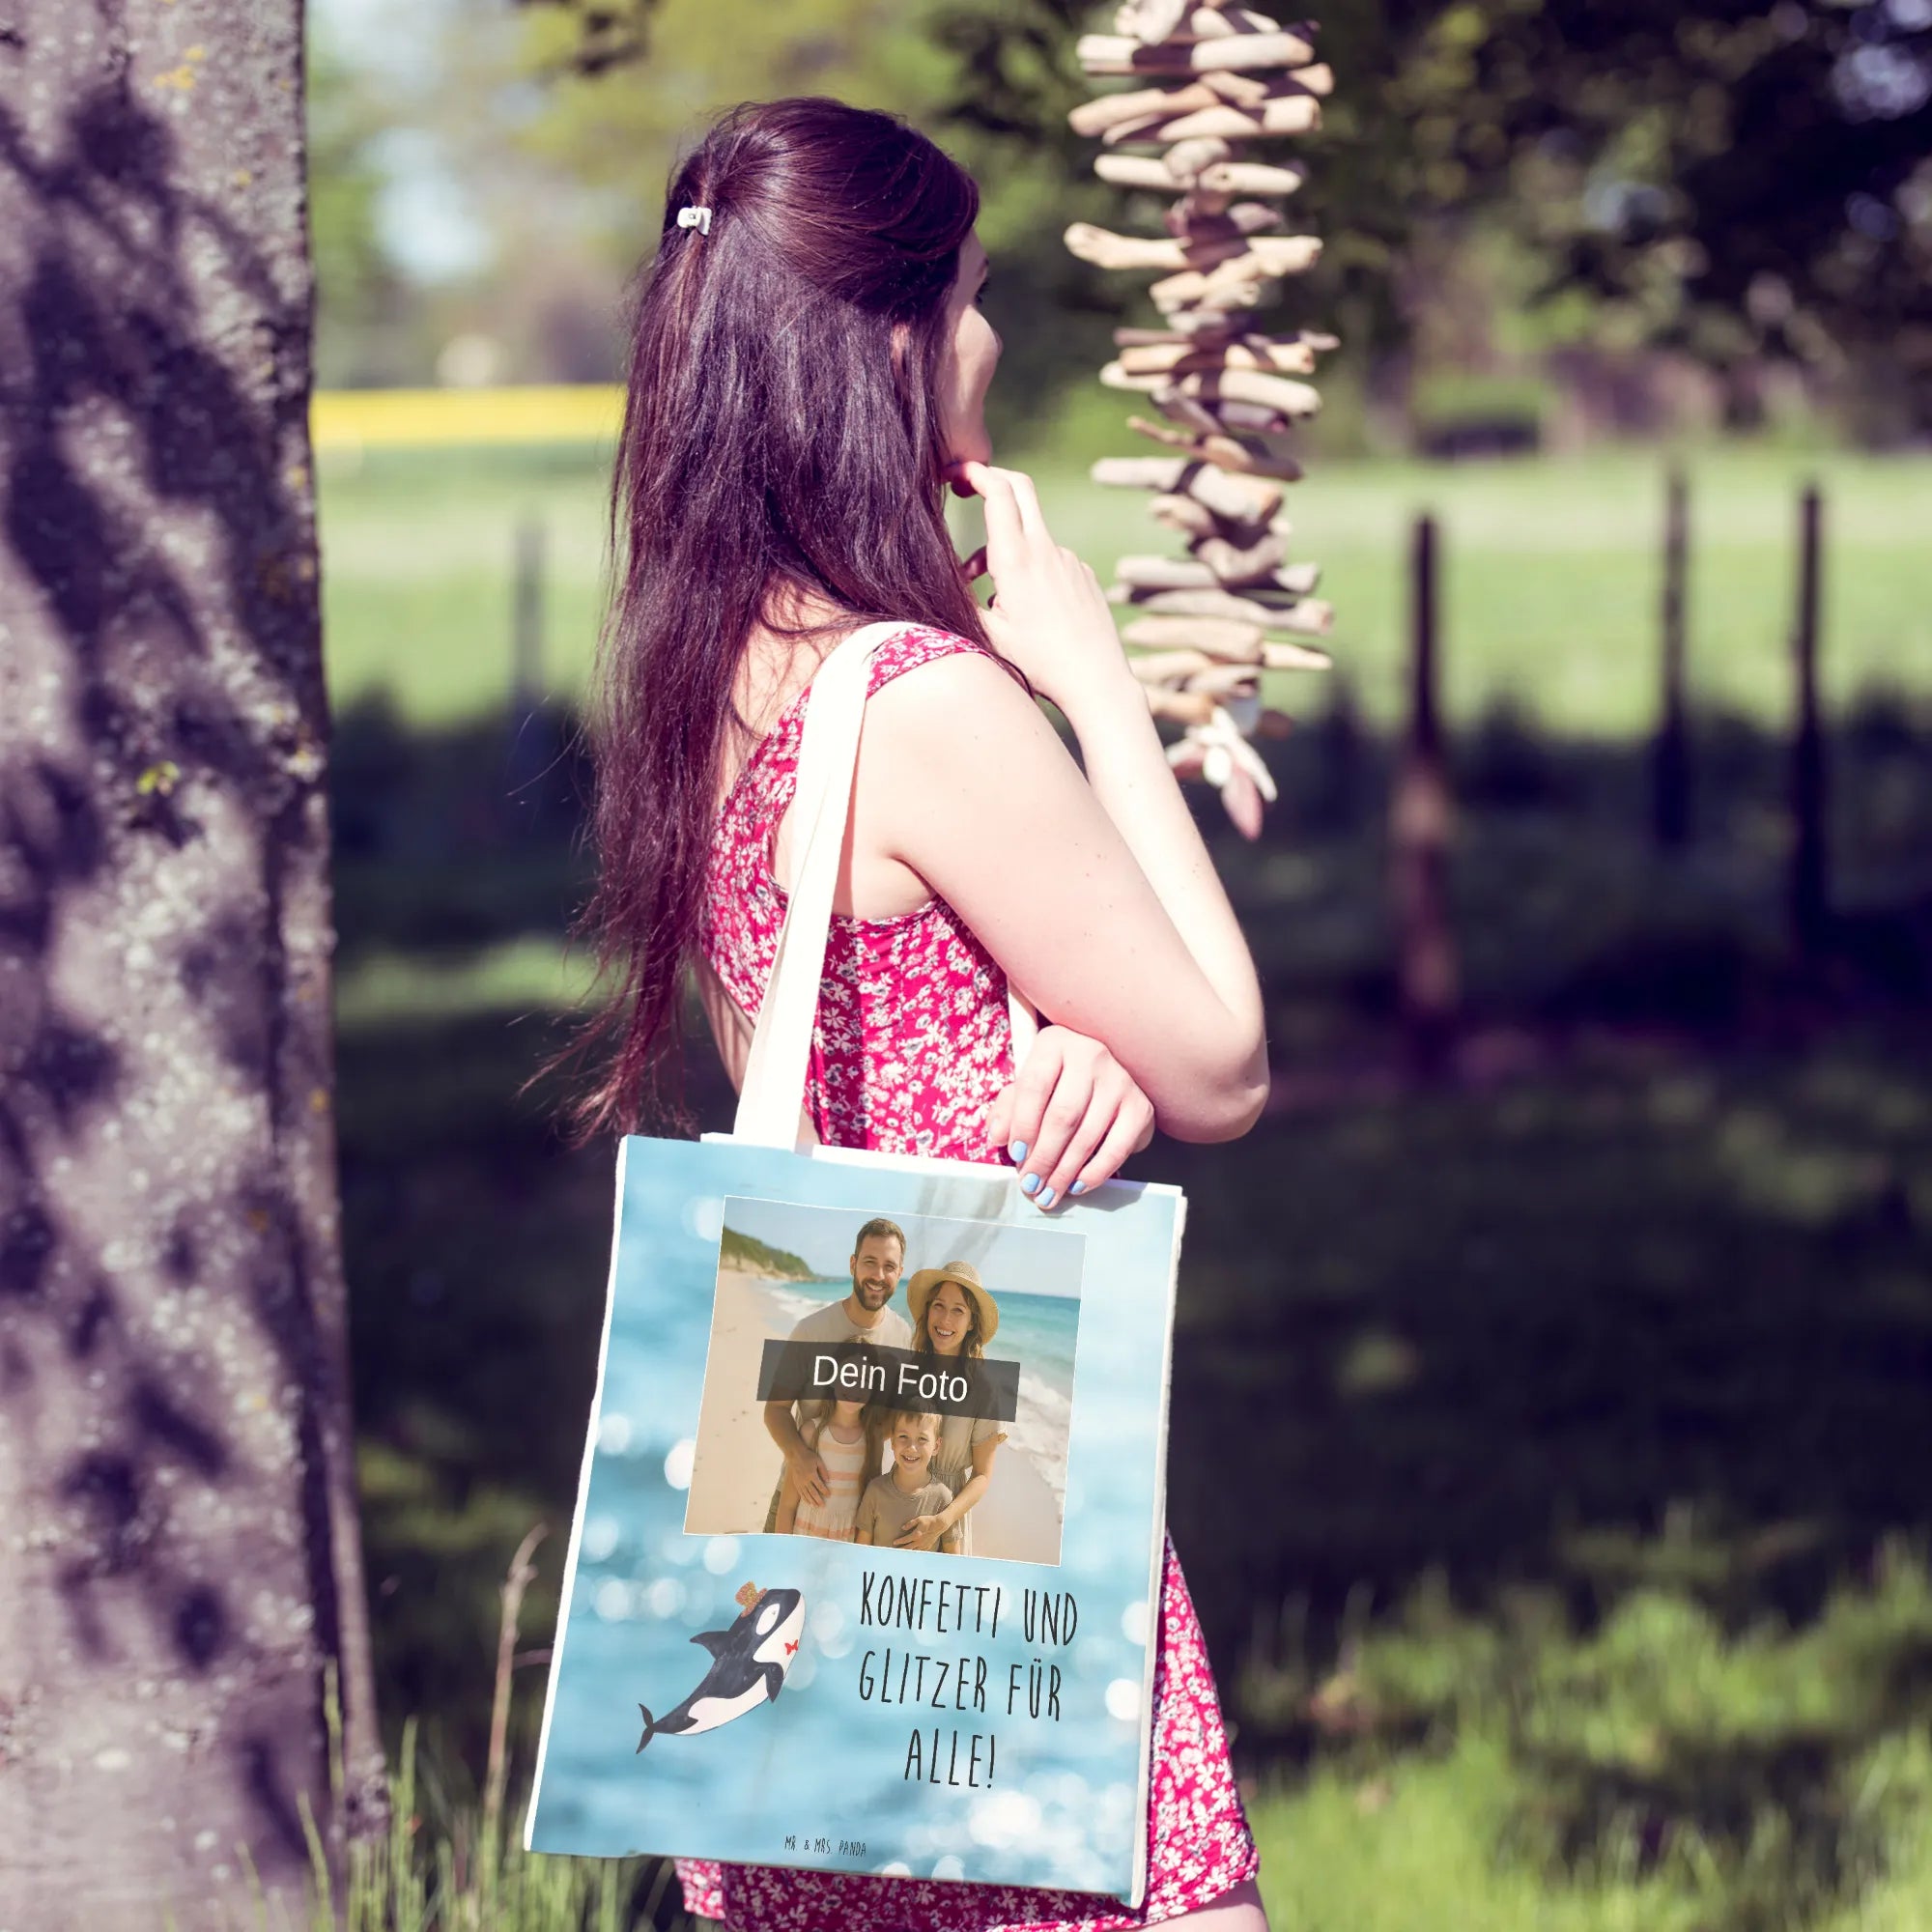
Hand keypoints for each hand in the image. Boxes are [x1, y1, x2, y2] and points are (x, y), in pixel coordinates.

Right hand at [786, 1444, 829, 1508]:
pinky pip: (801, 1493)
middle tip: (823, 1506)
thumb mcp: (818, 1461)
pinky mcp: (796, 1483)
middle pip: (813, 1493)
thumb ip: (824, 1471)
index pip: (820, 1486)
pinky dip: (805, 1498)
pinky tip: (808, 1502)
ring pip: (806, 1494)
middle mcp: (805, 1480)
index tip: (829, 1495)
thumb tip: (828, 1480)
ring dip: (812, 1501)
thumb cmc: (808, 1456)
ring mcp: (800, 1482)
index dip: (825, 1491)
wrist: (795, 1454)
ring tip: (816, 1506)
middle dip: (818, 1500)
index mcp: (811, 1474)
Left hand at [893, 1513, 947, 1551]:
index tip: (894, 1542)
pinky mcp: (928, 1546)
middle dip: (901, 1549)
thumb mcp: (919, 1519)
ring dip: (907, 1552)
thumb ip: (910, 1523)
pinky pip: (920, 1551)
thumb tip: (903, 1528)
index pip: (905, 1540)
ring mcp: (924, 1545)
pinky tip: (913, 1552)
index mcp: (916, 1535)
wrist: (939, 1525)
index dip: (899, 1541)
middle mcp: (919, 1541)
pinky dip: (915, 1552)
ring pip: (914, 1550)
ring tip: (902, 1553)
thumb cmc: (929, 1521)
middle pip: (908, 1548)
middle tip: (895, 1551)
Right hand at [946, 459, 1134, 719]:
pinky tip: (1028, 608)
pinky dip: (1030, 569)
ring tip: (990, 592)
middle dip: (993, 480)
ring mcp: (1070, 559)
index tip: (956, 472)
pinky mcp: (1083, 574)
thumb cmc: (1040, 663)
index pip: (999, 492)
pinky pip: (1050, 559)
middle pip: (1021, 488)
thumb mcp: (989, 635)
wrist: (1097, 680)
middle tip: (969, 487)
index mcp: (1017, 559)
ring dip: (1005, 547)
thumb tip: (942, 581)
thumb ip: (963, 601)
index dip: (975, 473)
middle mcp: (1046, 550)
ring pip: (1030, 534)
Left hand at [987, 1026, 1155, 1209]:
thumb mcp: (1027, 1086)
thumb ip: (1008, 1109)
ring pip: (1087, 1135)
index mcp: (1055, 1043)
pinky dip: (1096, 1172)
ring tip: (1048, 1193)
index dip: (1022, 1124)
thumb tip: (998, 1136)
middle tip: (1030, 1184)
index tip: (1015, 1155)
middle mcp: (1091, 1055)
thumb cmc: (1057, 1082)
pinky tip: (1077, 1185)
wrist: (1105, 1078)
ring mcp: (1120, 1080)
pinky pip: (1117, 1148)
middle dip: (1043, 1157)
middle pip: (1063, 1115)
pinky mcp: (1140, 1107)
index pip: (1034, 1085)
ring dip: (1064, 1172)